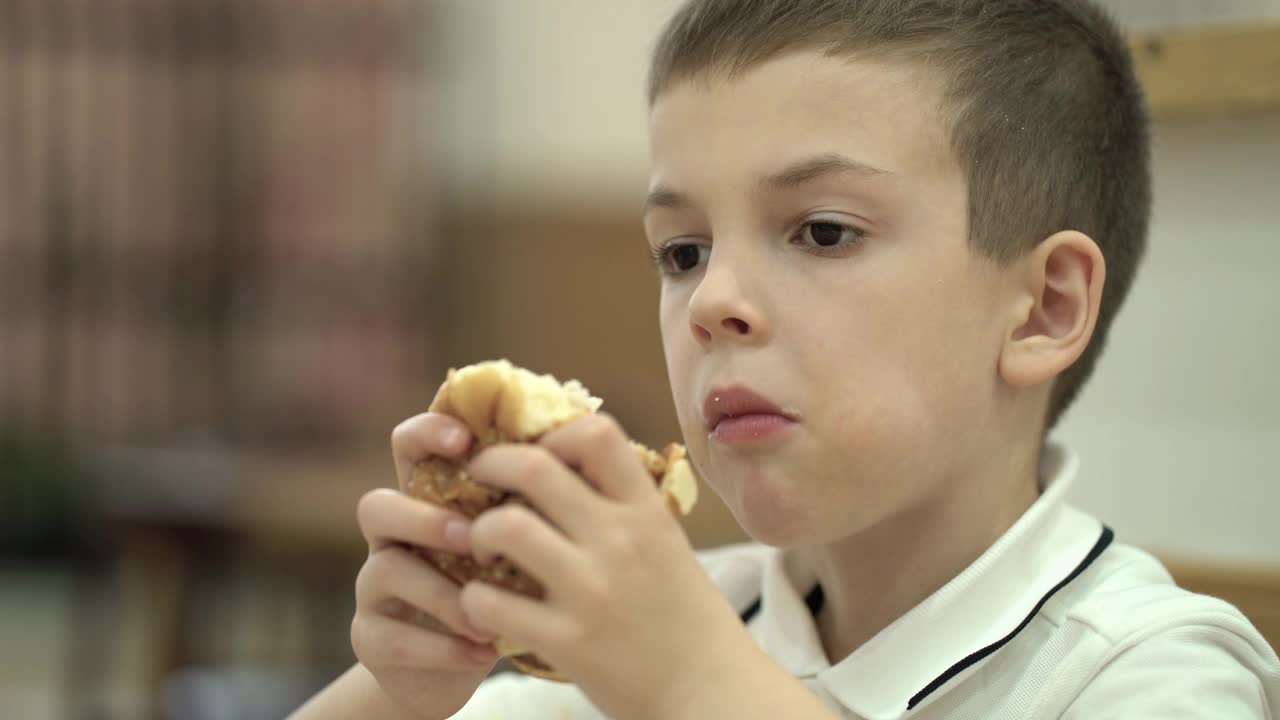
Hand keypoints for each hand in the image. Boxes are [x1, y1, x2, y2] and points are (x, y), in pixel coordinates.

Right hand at [349, 413, 499, 719]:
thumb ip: (528, 508)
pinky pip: (391, 636)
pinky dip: (442, 646)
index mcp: (427, 500)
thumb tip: (578, 463)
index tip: (464, 440)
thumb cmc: (498, 592)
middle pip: (378, 506)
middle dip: (424, 518)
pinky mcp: (370, 637)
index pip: (409, 447)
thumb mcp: (515, 548)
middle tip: (472, 538)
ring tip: (486, 615)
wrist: (458, 669)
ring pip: (384, 570)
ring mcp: (374, 587)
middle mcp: (393, 536)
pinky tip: (484, 652)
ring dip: (440, 592)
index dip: (427, 433)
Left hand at [457, 414, 759, 719]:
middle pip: (533, 467)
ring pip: (505, 527)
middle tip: (481, 480)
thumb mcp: (667, 544)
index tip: (539, 453)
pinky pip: (490, 600)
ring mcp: (591, 590)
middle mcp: (619, 541)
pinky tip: (483, 604)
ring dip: (479, 532)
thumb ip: (624, 506)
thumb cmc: (686, 617)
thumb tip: (572, 464)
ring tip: (482, 547)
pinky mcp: (566, 641)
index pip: (595, 433)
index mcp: (646, 511)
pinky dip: (473, 598)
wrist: (709, 691)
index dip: (553, 433)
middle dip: (492, 464)